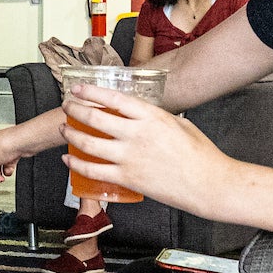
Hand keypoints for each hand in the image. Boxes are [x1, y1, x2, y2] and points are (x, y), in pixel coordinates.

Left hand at [62, 87, 235, 215]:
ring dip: (71, 135)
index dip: (91, 91)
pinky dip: (76, 165)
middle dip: (75, 110)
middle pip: (95, 118)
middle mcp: (137, 134)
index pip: (113, 98)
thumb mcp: (180, 124)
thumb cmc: (200, 154)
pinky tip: (68, 160)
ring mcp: (130, 157)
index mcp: (151, 117)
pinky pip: (93, 171)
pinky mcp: (127, 178)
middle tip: (67, 106)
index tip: (78, 88)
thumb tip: (141, 114)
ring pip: (89, 143)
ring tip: (65, 129)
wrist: (208, 184)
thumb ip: (156, 118)